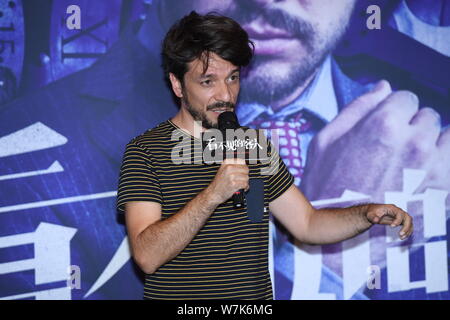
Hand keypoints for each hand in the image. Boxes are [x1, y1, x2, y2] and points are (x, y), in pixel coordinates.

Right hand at [206, 158, 248, 204]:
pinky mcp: (233, 184)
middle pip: (246, 169)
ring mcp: (231, 176)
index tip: (243, 171)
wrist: (213, 193)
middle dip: (245, 175)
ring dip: (246, 182)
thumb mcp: (223, 170)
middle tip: (242, 179)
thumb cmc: (219, 183)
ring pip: (246, 177)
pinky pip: (245, 184)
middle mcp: (228, 168)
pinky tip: (242, 188)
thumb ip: (233, 166)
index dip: (244, 167)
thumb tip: (245, 165)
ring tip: (241, 184)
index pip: (242, 161)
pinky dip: (245, 187)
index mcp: (226, 163)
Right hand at [301, 80, 449, 204]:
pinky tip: (421, 172)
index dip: (391, 110)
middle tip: (390, 148)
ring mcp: (434, 166)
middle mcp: (414, 141)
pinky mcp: (445, 188)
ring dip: (428, 142)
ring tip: (406, 162)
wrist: (338, 233)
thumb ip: (357, 108)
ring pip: (444, 135)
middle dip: (410, 125)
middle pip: (426, 115)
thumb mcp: (326, 141)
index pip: (405, 97)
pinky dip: (441, 160)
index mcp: (383, 125)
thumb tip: (383, 86)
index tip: (382, 126)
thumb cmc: (327, 187)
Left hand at [366, 204, 413, 239]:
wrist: (373, 213)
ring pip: (409, 222)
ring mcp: (401, 216)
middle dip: (406, 227)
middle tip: (400, 234)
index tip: (391, 226)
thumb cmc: (372, 213)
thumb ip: (373, 217)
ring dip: (408, 231)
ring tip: (401, 238)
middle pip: (408, 218)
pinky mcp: (401, 221)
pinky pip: (408, 226)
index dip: (398, 220)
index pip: (400, 213)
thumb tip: (376, 220)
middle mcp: (398, 211)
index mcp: (392, 208)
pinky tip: (402, 237)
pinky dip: (407, 232)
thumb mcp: (370, 214)